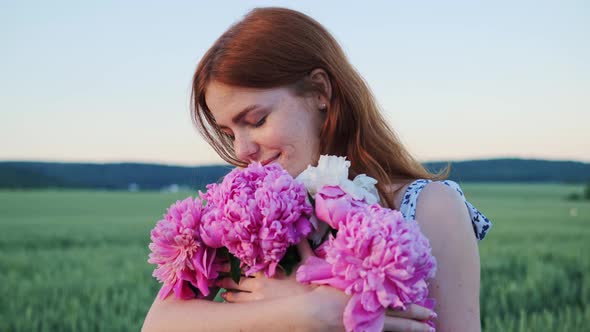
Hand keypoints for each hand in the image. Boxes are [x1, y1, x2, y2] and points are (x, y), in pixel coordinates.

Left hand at [215, 241, 317, 302]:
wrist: (314, 305)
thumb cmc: (311, 283)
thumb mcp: (308, 260)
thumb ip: (303, 246)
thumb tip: (303, 232)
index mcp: (268, 271)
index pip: (244, 264)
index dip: (230, 262)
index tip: (219, 258)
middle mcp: (260, 285)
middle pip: (236, 280)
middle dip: (223, 276)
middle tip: (211, 274)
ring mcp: (259, 300)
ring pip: (237, 295)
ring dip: (226, 291)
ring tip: (217, 288)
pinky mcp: (261, 311)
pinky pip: (243, 307)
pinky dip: (234, 303)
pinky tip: (227, 301)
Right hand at [297, 240, 436, 331]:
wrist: (308, 313)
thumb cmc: (317, 290)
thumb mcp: (327, 271)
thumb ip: (332, 258)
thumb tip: (325, 236)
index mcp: (366, 293)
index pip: (394, 298)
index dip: (411, 301)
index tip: (426, 299)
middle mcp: (369, 310)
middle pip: (398, 315)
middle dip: (416, 316)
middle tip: (432, 317)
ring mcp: (364, 325)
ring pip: (392, 328)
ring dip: (410, 328)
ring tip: (427, 330)